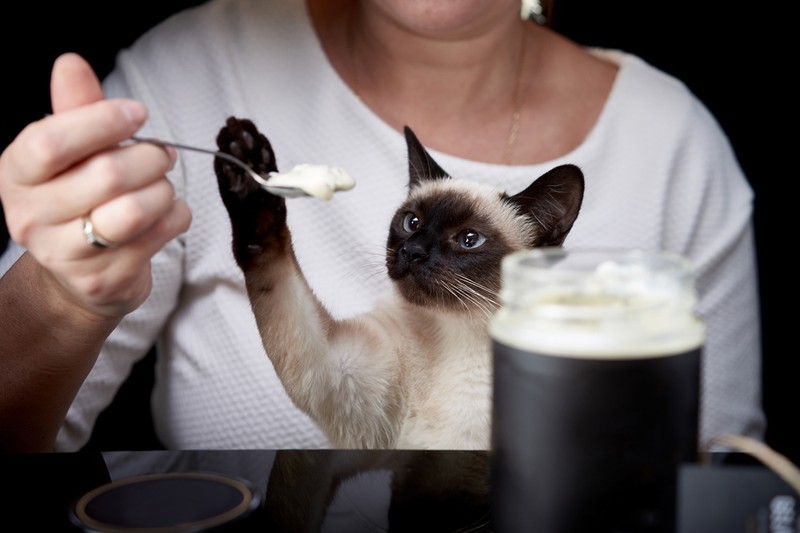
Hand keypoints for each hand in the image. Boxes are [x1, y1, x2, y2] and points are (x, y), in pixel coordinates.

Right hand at [0, 53, 190, 318]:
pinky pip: (160, 235)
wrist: (81, 275)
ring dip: (163, 191)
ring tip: (162, 186)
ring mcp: (65, 254)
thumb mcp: (72, 152)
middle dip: (149, 158)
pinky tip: (166, 214)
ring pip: (134, 210)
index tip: (136, 113)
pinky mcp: (103, 280)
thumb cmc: (81, 199)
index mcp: (18, 174)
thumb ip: (75, 108)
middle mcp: (31, 216)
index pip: (49, 141)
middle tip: (163, 155)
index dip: (100, 121)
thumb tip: (70, 62)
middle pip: (106, 175)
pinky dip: (176, 216)